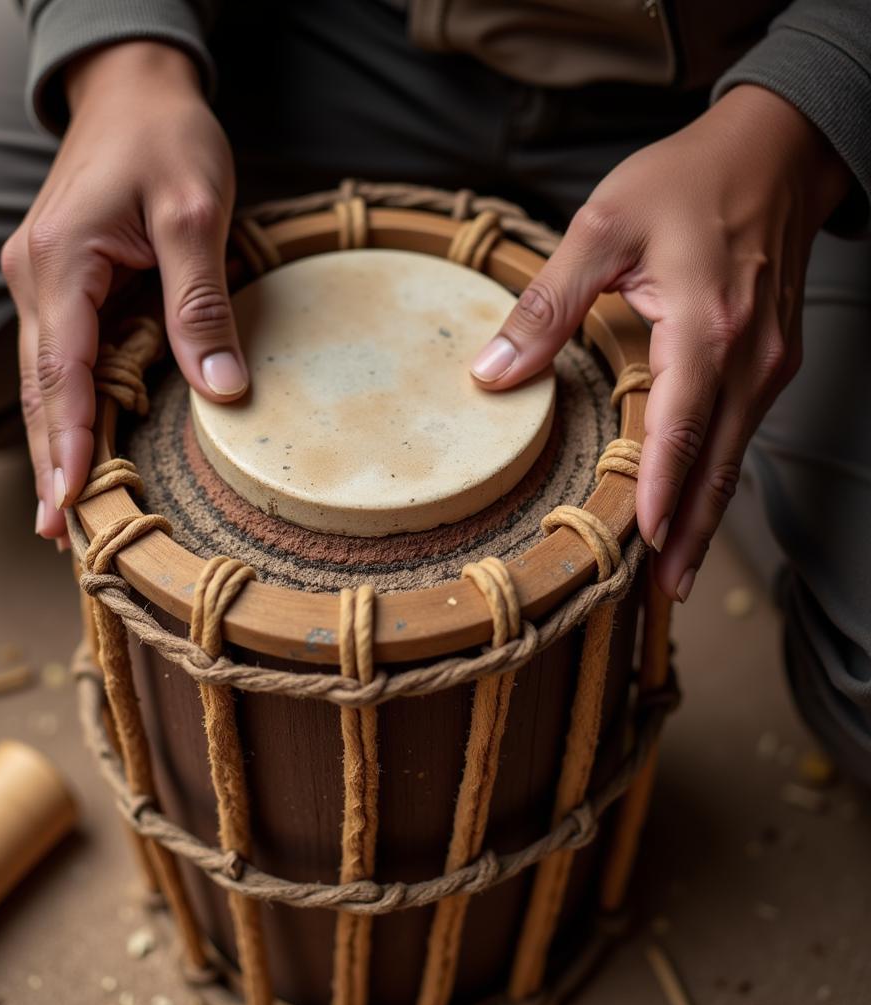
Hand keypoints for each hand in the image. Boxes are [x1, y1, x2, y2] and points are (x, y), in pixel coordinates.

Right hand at [1, 42, 245, 543]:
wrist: (136, 91)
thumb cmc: (168, 139)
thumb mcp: (196, 213)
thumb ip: (199, 302)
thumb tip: (219, 388)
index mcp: (61, 261)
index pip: (62, 371)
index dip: (68, 441)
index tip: (71, 503)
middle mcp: (37, 277)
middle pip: (41, 387)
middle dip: (49, 460)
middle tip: (59, 535)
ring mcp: (44, 281)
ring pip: (46, 379)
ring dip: (53, 442)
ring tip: (63, 510)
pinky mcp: (63, 283)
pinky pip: (62, 357)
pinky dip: (68, 407)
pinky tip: (78, 445)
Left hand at [471, 85, 849, 601]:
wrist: (775, 151)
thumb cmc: (686, 182)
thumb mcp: (602, 227)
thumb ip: (546, 305)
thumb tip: (490, 374)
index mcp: (705, 326)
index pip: (679, 430)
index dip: (659, 494)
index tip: (642, 549)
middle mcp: (748, 357)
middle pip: (715, 464)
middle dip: (688, 533)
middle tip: (662, 593)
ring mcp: (767, 363)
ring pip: (733, 457)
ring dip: (703, 515)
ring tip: (674, 570)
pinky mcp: (769, 361)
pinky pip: (739, 433)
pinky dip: (714, 477)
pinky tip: (692, 504)